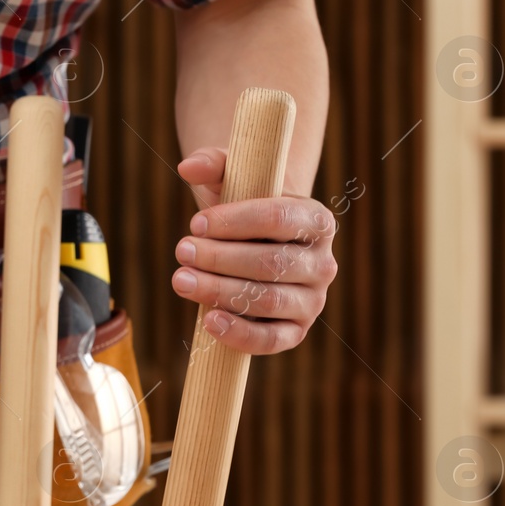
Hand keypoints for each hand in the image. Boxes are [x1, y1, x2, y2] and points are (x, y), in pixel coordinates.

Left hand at [171, 148, 337, 355]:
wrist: (254, 246)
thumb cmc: (242, 210)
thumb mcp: (232, 181)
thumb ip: (214, 165)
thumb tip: (188, 166)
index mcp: (316, 220)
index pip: (280, 219)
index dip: (235, 222)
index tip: (196, 224)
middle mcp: (323, 263)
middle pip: (271, 262)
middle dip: (220, 258)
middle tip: (182, 250)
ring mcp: (313, 300)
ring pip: (269, 300)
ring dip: (220, 292)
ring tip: (182, 279)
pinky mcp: (296, 330)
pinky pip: (273, 340)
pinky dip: (241, 334)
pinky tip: (209, 320)